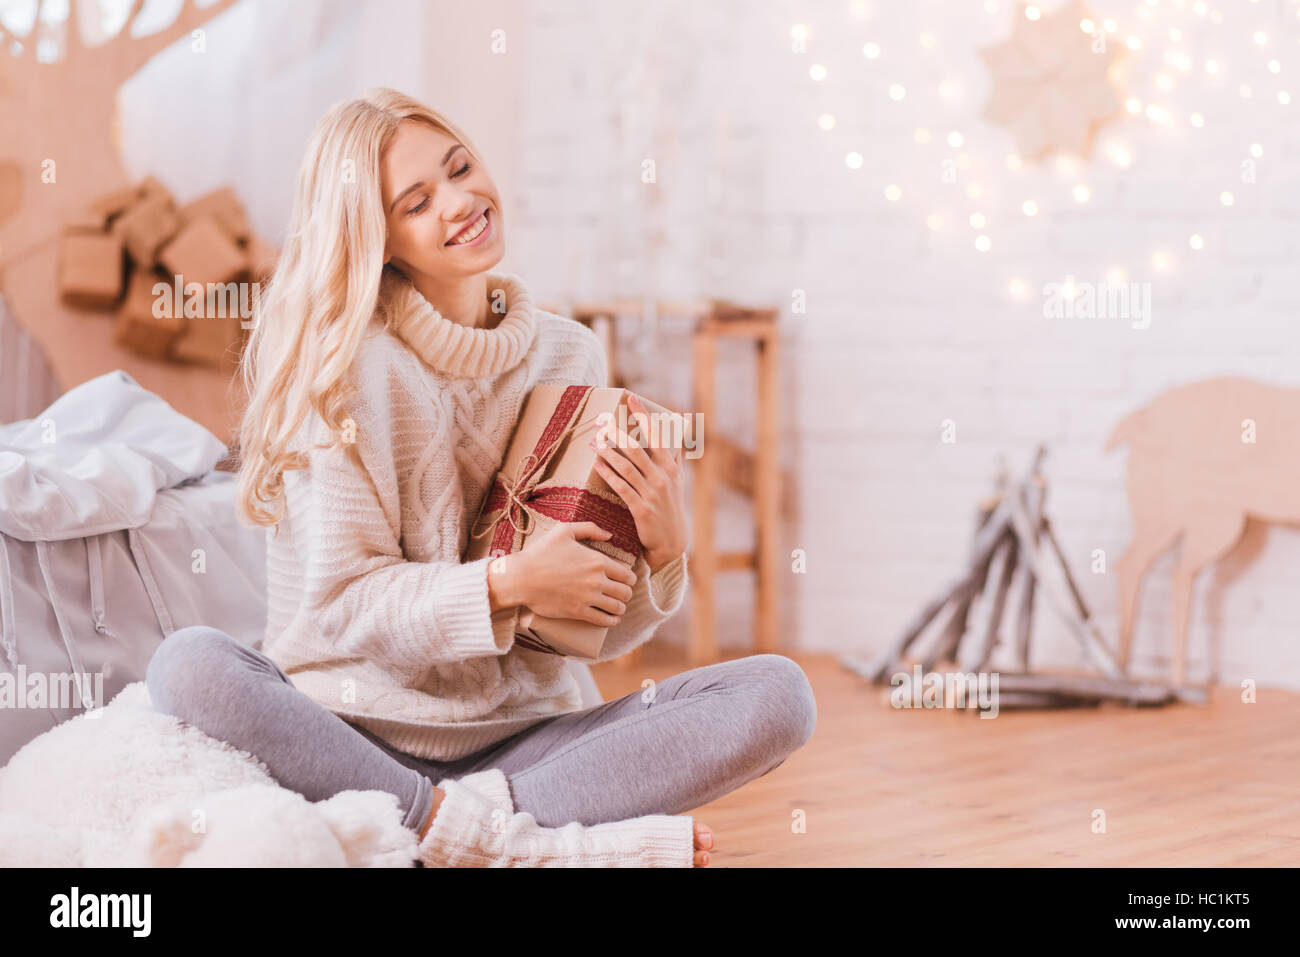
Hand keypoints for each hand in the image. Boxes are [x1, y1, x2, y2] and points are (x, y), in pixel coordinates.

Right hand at [501, 521, 636, 626]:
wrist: (521, 577)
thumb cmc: (541, 552)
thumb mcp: (564, 531)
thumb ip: (589, 528)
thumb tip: (609, 534)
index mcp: (597, 561)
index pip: (627, 574)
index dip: (630, 578)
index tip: (627, 580)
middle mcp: (597, 580)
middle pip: (625, 592)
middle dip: (626, 593)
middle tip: (622, 593)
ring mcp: (588, 598)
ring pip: (618, 607)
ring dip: (620, 607)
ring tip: (617, 606)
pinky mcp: (578, 612)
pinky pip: (603, 620)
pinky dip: (611, 621)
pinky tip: (612, 619)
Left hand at [590, 393, 687, 573]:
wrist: (671, 542)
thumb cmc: (672, 509)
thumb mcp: (678, 484)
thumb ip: (676, 461)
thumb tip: (677, 442)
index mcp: (671, 467)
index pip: (656, 435)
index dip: (643, 416)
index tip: (631, 399)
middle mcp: (663, 477)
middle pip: (636, 448)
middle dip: (617, 432)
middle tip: (602, 420)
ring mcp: (652, 492)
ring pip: (626, 466)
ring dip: (608, 451)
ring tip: (594, 440)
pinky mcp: (640, 507)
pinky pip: (621, 486)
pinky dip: (608, 472)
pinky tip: (597, 462)